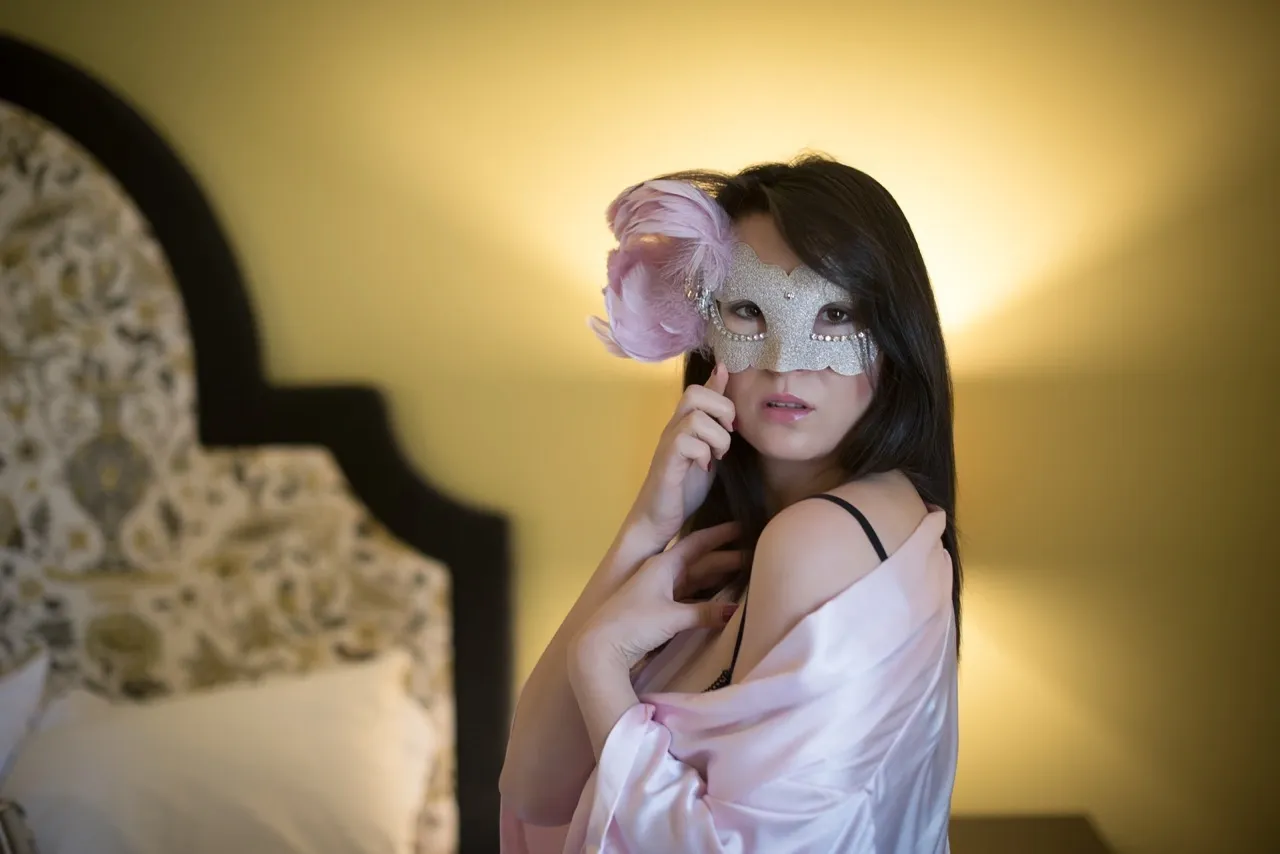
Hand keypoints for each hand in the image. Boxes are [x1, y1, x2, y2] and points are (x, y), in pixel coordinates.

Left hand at [572, 521, 743, 670]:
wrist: (599, 648)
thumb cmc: (633, 624)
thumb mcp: (672, 616)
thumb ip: (705, 612)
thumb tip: (736, 610)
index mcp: (662, 565)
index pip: (697, 543)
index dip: (720, 535)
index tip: (743, 526)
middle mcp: (660, 574)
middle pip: (699, 562)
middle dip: (726, 559)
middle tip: (755, 555)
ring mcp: (658, 594)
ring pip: (695, 582)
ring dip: (717, 580)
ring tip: (744, 577)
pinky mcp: (657, 613)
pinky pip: (688, 600)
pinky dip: (705, 600)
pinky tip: (720, 604)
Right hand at [628, 363, 734, 546]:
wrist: (658, 519)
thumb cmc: (684, 488)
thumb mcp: (709, 453)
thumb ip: (717, 430)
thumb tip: (731, 410)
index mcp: (685, 424)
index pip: (699, 388)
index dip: (720, 386)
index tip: (732, 416)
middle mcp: (674, 428)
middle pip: (694, 392)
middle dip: (722, 410)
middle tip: (728, 435)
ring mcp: (668, 443)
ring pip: (695, 417)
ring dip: (717, 437)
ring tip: (717, 457)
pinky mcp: (666, 461)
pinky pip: (686, 442)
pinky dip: (703, 454)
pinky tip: (705, 468)